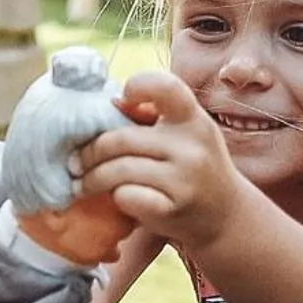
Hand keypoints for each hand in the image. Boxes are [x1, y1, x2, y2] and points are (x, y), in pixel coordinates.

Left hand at [76, 71, 243, 250]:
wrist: (226, 216)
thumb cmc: (195, 167)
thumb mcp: (186, 134)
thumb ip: (153, 115)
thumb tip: (112, 101)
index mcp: (194, 120)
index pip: (165, 87)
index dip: (137, 86)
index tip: (122, 102)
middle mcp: (192, 146)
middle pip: (121, 139)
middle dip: (90, 152)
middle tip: (76, 161)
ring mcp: (184, 179)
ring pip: (118, 170)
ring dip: (92, 178)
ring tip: (83, 182)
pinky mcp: (172, 208)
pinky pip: (126, 196)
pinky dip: (115, 197)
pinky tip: (116, 198)